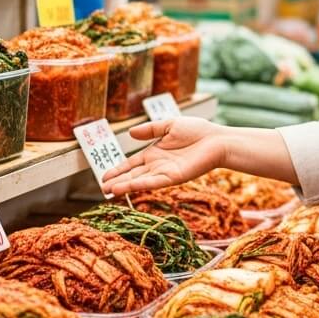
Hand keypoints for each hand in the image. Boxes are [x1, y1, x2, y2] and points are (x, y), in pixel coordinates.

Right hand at [99, 117, 226, 195]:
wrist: (216, 139)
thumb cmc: (197, 131)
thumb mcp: (169, 125)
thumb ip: (150, 129)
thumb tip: (130, 132)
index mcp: (154, 153)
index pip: (131, 164)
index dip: (118, 170)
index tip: (104, 176)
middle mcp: (157, 165)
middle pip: (133, 175)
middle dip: (117, 181)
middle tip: (102, 188)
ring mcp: (164, 172)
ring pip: (140, 181)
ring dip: (125, 186)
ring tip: (109, 191)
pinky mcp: (173, 177)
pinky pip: (153, 182)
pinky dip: (139, 185)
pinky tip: (127, 188)